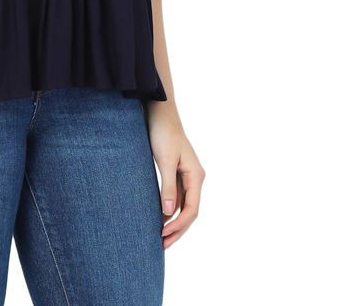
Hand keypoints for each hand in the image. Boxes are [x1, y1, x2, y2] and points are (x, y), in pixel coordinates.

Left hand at [147, 113, 204, 249]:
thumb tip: (169, 213)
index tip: (164, 235)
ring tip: (161, 237)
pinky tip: (160, 218)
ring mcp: (187, 175)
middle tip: (163, 244)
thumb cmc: (163, 133)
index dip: (179, 226)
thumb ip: (168, 186)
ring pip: (184, 206)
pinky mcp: (177, 172)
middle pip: (190, 211)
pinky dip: (170, 210)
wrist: (160, 112)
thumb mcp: (165, 160)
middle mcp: (195, 178)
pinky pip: (177, 197)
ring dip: (174, 222)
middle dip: (178, 229)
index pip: (192, 209)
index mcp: (196, 176)